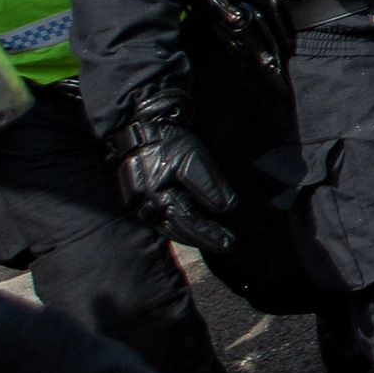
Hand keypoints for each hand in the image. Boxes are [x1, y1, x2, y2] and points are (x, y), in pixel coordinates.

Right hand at [114, 96, 239, 256]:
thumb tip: (226, 208)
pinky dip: (181, 224)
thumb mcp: (193, 160)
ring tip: (217, 239)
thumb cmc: (168, 143)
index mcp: (159, 198)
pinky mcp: (144, 199)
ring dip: (194, 234)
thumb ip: (208, 186)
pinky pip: (164, 218)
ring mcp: (143, 205)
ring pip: (171, 227)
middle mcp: (147, 207)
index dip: (210, 235)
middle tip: (228, 244)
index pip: (189, 224)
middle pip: (180, 230)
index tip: (230, 242)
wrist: (144, 128)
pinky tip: (196, 225)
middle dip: (205, 238)